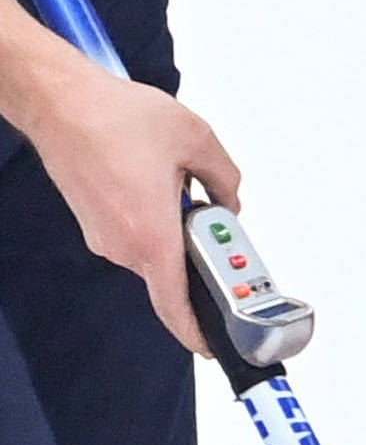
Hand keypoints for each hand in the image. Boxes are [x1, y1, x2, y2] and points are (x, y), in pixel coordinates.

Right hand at [0, 51, 240, 356]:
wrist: (57, 101)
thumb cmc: (114, 116)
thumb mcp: (196, 139)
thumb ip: (225, 178)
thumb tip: (229, 199)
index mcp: (150, 235)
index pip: (175, 303)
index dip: (198, 330)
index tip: (217, 344)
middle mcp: (121, 245)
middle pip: (175, 271)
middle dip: (202, 254)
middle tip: (219, 222)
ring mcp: (103, 236)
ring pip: (157, 248)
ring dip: (179, 228)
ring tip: (184, 185)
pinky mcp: (93, 223)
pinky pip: (138, 233)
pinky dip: (157, 218)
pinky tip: (159, 180)